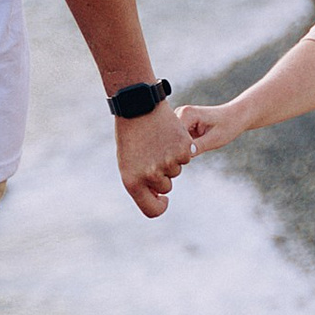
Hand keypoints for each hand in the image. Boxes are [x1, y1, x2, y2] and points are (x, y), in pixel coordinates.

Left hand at [116, 103, 190, 220]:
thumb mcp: (128, 161)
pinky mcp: (183, 150)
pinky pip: (186, 157)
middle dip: (162, 174)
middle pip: (166, 187)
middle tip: (151, 152)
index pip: (152, 209)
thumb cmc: (131, 134)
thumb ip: (141, 182)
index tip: (162, 199)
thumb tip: (158, 195)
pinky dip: (180, 148)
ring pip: (176, 170)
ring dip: (170, 159)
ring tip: (157, 140)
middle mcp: (151, 176)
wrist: (138, 105)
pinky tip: (168, 134)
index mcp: (133, 182)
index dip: (159, 206)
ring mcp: (168, 163)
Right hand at [177, 97, 250, 155]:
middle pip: (172, 138)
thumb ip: (198, 147)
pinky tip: (199, 143)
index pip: (173, 137)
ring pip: (175, 140)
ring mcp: (180, 118)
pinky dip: (187, 145)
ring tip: (201, 144)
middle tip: (198, 150)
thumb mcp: (215, 139)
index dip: (180, 149)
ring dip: (184, 147)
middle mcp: (179, 113)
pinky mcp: (183, 124)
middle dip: (180, 148)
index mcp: (186, 113)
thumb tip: (185, 155)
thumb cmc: (228, 125)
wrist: (237, 116)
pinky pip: (180, 140)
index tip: (192, 156)